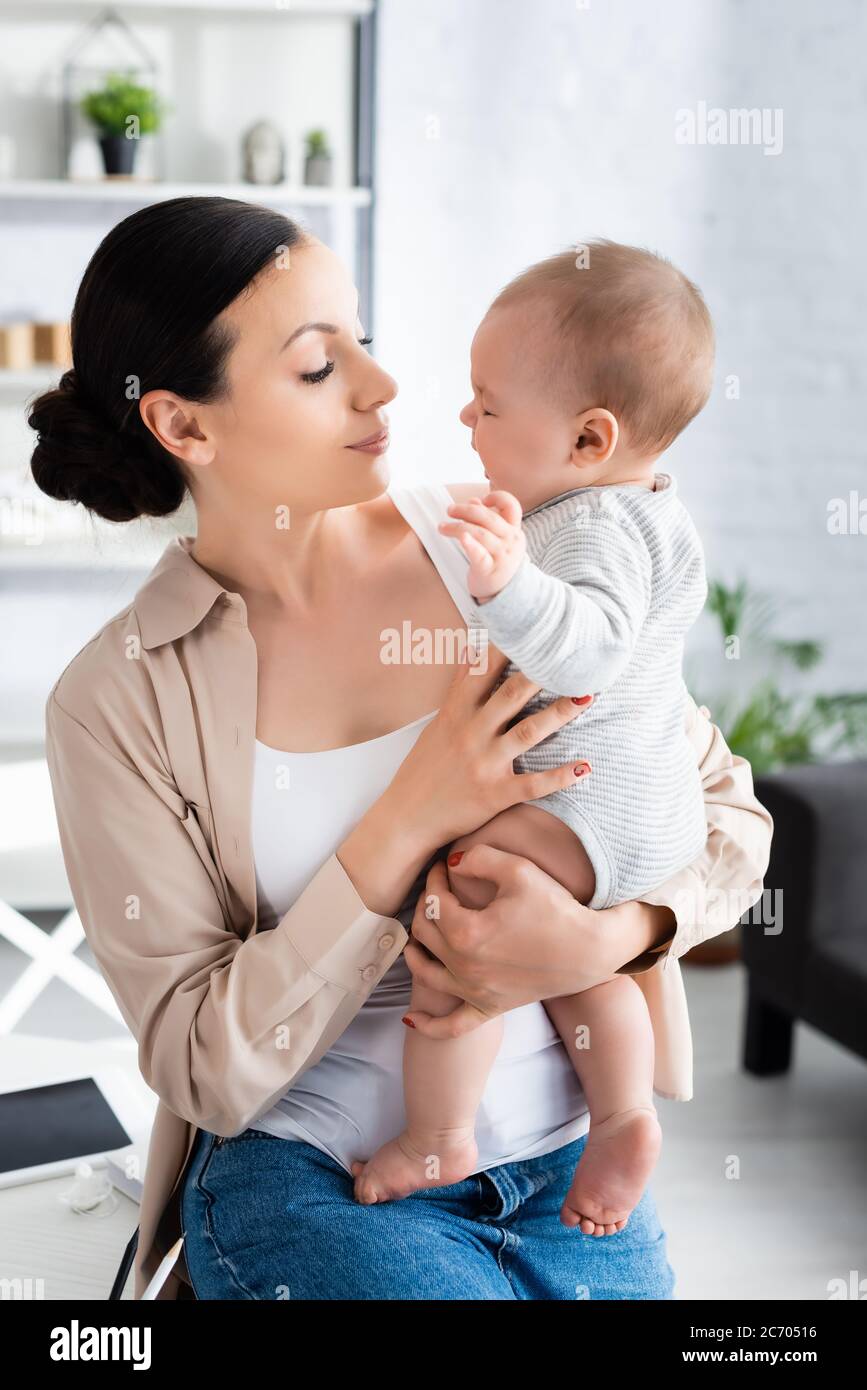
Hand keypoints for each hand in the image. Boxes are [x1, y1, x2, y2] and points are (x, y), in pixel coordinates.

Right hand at [337, 646, 593, 917]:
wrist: (408, 818)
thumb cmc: (425, 769)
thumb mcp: (438, 725)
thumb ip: (461, 694)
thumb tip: (476, 652)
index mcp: (455, 713)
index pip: (480, 670)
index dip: (504, 645)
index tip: (528, 623)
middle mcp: (470, 734)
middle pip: (510, 695)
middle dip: (540, 673)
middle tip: (569, 654)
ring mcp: (484, 764)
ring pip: (527, 732)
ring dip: (560, 714)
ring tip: (586, 697)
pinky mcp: (495, 794)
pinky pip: (534, 784)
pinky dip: (561, 776)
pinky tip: (585, 767)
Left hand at [402, 845, 675, 1036]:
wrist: (591, 949)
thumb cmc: (557, 907)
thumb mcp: (519, 870)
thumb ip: (479, 857)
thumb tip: (452, 863)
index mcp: (467, 932)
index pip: (433, 900)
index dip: (435, 878)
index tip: (445, 866)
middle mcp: (464, 966)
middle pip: (425, 932)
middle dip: (426, 905)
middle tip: (439, 890)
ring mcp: (476, 991)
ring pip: (426, 972)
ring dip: (416, 950)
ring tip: (421, 932)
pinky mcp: (490, 1008)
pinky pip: (451, 1026)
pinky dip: (428, 1024)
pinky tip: (412, 1018)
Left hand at [438, 490, 526, 599]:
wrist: (505, 593)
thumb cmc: (497, 561)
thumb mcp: (498, 539)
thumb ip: (488, 519)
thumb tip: (474, 501)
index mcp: (514, 530)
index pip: (511, 506)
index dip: (497, 498)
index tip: (480, 500)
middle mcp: (511, 540)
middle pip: (488, 517)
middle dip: (466, 510)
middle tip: (449, 510)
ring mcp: (502, 556)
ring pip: (480, 533)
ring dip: (458, 527)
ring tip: (442, 527)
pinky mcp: (489, 570)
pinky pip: (480, 555)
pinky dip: (471, 545)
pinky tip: (462, 539)